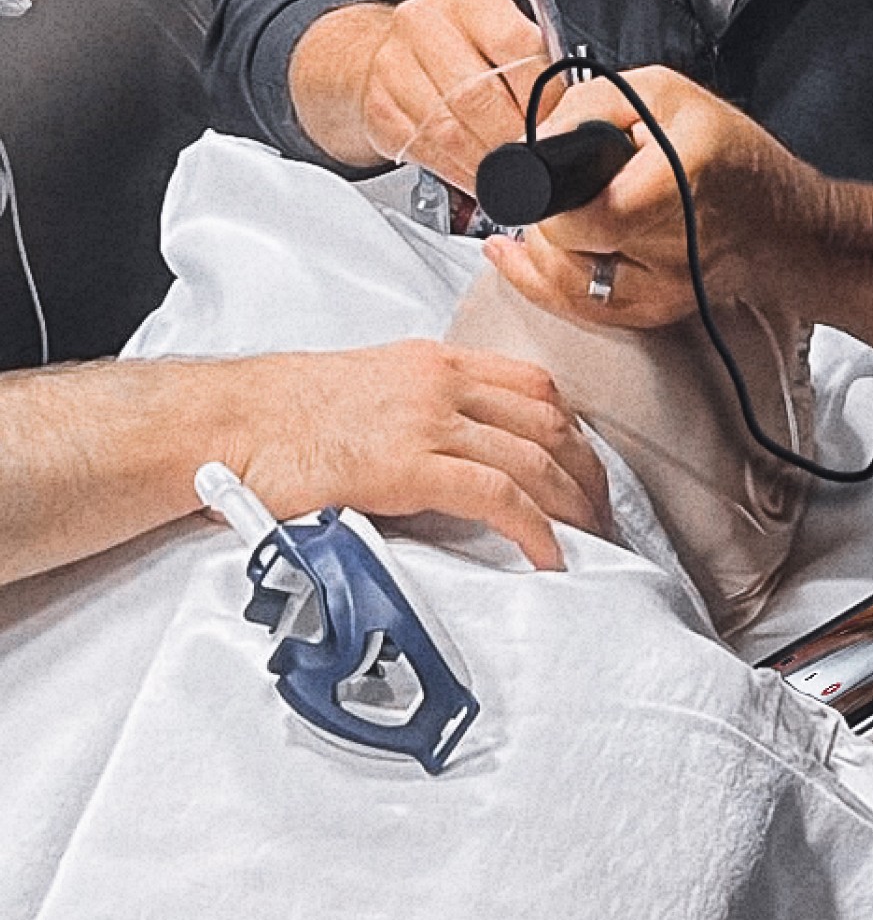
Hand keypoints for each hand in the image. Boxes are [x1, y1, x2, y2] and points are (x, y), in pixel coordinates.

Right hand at [224, 339, 613, 570]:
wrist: (224, 422)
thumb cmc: (278, 418)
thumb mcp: (366, 394)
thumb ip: (416, 413)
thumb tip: (451, 456)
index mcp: (433, 362)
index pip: (533, 384)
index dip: (572, 429)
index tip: (586, 466)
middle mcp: (441, 381)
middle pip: (548, 419)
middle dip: (587, 471)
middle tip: (601, 514)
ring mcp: (428, 419)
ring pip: (535, 456)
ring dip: (573, 505)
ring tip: (587, 542)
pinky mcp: (410, 463)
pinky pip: (499, 495)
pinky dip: (536, 529)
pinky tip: (549, 557)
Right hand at [291, 0, 547, 186]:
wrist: (393, 51)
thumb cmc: (464, 46)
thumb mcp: (503, 33)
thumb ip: (536, 64)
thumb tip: (570, 115)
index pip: (516, 46)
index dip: (542, 95)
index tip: (558, 125)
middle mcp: (423, 23)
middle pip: (478, 94)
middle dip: (514, 138)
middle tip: (537, 161)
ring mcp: (393, 65)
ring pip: (449, 129)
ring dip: (487, 164)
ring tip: (512, 175)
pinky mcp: (378, 109)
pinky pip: (425, 150)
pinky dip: (459, 172)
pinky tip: (478, 176)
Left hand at [483, 64, 809, 328]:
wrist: (785, 225)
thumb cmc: (730, 155)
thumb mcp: (663, 93)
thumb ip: (590, 107)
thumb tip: (531, 143)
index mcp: (678, 184)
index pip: (585, 215)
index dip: (554, 197)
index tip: (551, 176)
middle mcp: (671, 250)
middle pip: (562, 248)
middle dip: (548, 215)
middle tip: (571, 187)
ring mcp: (662, 293)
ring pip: (561, 284)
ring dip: (549, 249)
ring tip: (573, 211)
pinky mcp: (652, 315)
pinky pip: (577, 307)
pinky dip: (554, 278)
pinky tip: (547, 249)